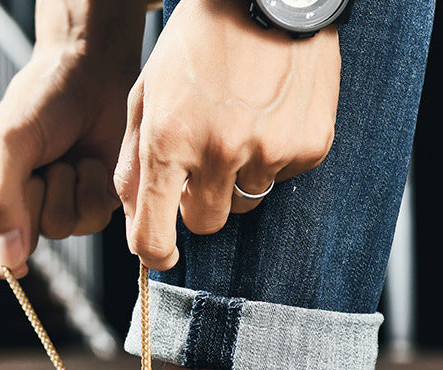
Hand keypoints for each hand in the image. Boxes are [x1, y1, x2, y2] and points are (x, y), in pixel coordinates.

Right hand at [0, 2, 144, 283]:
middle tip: (38, 164)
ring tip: (64, 155)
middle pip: (18, 248)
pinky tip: (88, 159)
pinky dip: (92, 187)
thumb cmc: (41, 97)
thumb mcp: (11, 143)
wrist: (90, 70)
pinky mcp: (85, 208)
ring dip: (67, 188)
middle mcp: (8, 212)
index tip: (13, 264)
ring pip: (61, 233)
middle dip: (32, 204)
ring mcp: (49, 211)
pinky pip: (91, 221)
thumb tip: (9, 263)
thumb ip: (4, 203)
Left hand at [114, 0, 340, 269]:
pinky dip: (273, 157)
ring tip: (238, 126)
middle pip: (205, 224)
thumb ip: (132, 162)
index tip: (160, 254)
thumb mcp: (147, 94)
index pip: (154, 235)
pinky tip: (269, 115)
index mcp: (169, 141)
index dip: (154, 253)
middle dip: (198, 203)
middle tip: (202, 162)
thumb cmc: (200, 41)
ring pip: (245, 202)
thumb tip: (133, 219)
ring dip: (236, 179)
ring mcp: (268, 150)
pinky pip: (282, 177)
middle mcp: (219, 152)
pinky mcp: (309, 145)